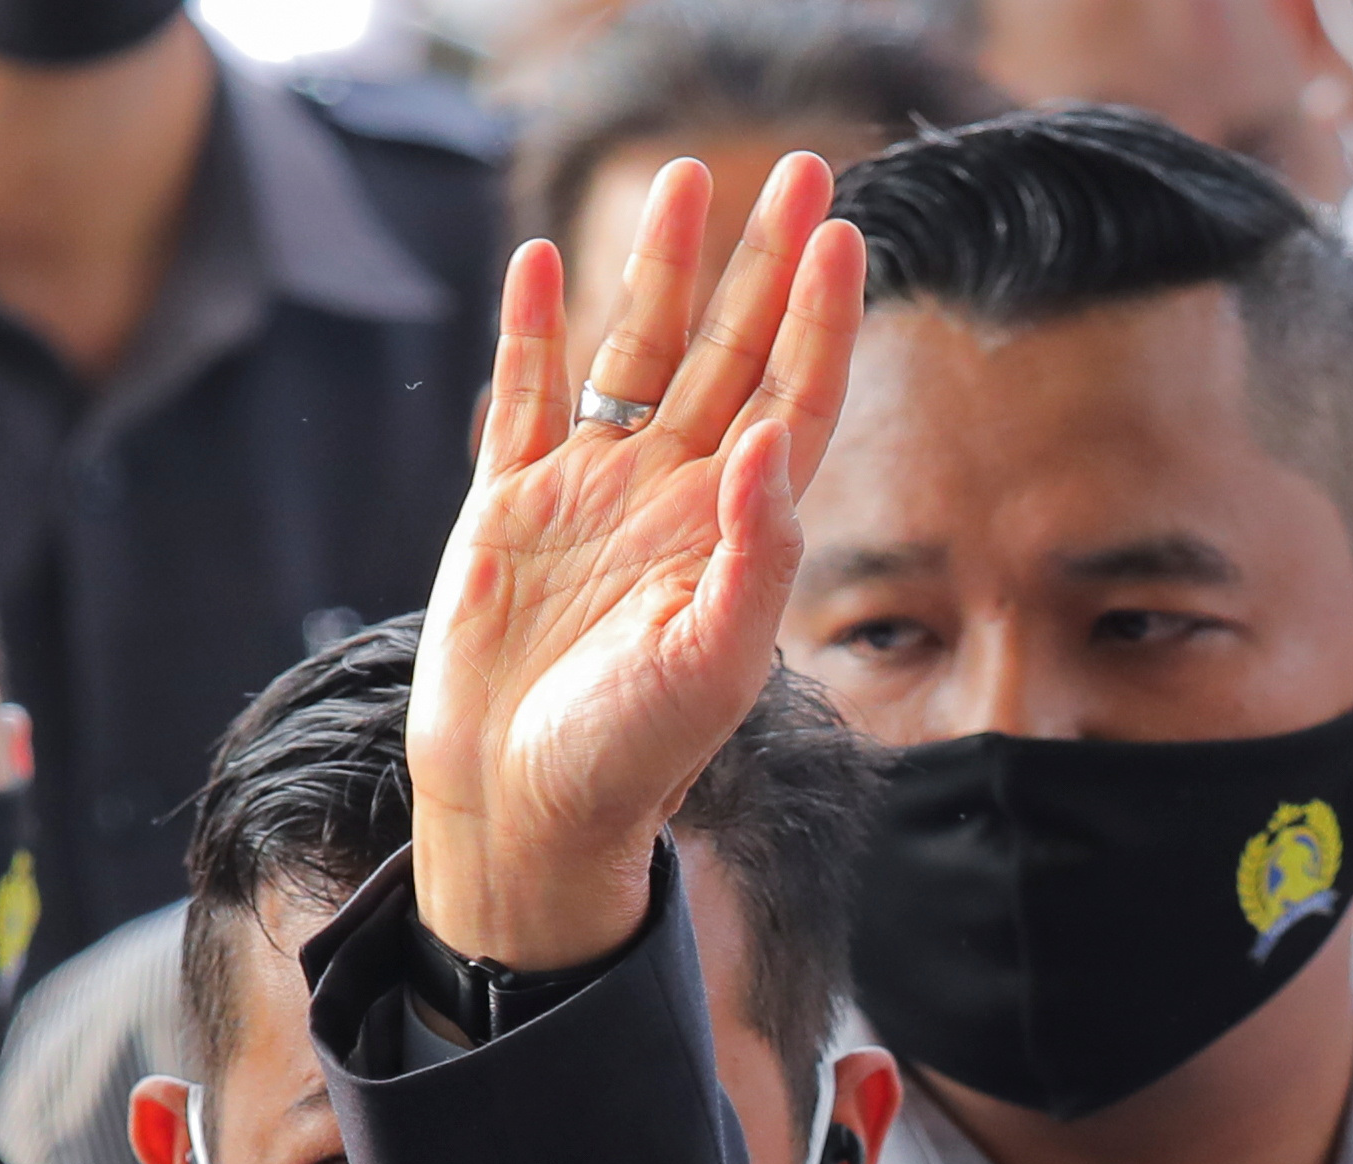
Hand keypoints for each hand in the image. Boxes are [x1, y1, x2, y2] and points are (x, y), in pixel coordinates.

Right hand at [406, 152, 864, 969]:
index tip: (843, 236)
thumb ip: (755, 551)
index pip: (796, 400)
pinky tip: (539, 262)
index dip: (820, 320)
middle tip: (797, 167)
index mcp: (733, 533)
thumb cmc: (631, 756)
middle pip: (728, 352)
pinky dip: (530, 330)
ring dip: (658, 269)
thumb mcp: (711, 661)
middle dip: (760, 264)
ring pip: (634, 354)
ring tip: (683, 179)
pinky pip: (527, 397)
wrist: (525, 806)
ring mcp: (591, 494)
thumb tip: (780, 435)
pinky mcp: (510, 506)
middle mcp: (673, 498)